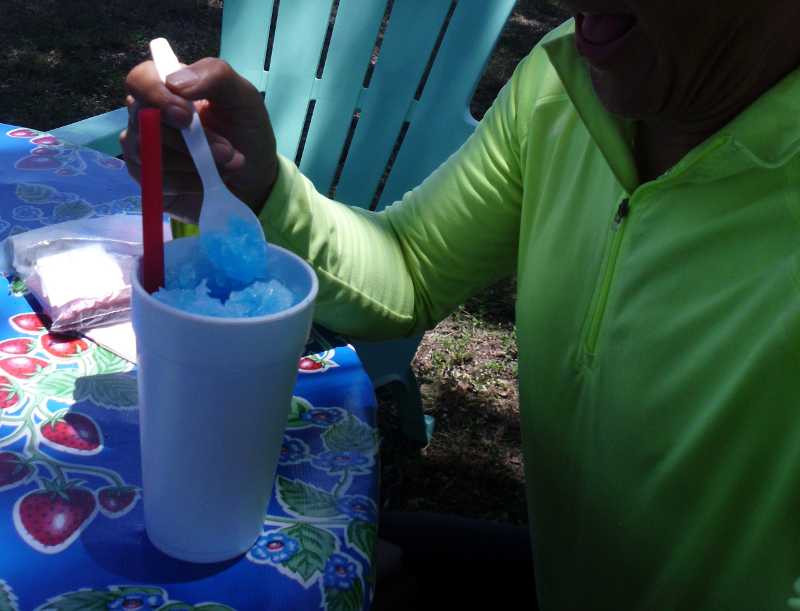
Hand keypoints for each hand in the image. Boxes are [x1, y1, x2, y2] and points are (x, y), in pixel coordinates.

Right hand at [121, 58, 277, 224]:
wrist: (255, 176)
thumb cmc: (245, 131)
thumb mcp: (244, 97)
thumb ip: (215, 76)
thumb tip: (173, 83)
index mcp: (167, 87)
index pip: (139, 81)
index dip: (157, 96)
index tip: (187, 116)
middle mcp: (148, 114)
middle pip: (143, 121)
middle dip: (189, 141)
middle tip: (227, 151)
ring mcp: (144, 148)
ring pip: (150, 154)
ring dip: (195, 163)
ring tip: (227, 164)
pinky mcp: (148, 179)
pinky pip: (158, 180)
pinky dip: (190, 182)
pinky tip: (208, 179)